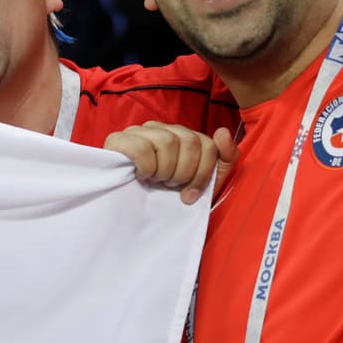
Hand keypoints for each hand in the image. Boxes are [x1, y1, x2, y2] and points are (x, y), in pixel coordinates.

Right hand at [105, 123, 236, 204]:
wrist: (132, 214)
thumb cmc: (167, 196)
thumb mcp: (204, 185)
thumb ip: (224, 159)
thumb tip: (223, 132)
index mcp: (181, 135)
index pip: (206, 144)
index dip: (202, 174)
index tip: (190, 194)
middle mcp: (161, 128)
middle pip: (189, 141)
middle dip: (184, 173)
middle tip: (170, 186)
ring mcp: (139, 130)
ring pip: (167, 142)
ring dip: (164, 171)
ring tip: (155, 180)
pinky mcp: (118, 139)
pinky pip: (142, 147)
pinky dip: (146, 167)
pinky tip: (141, 175)